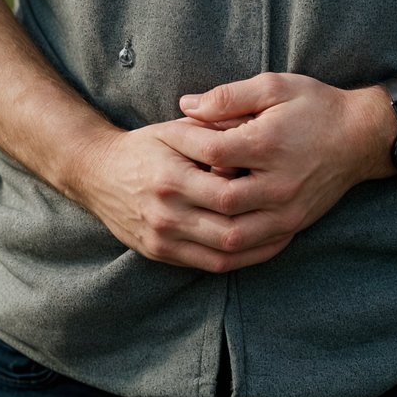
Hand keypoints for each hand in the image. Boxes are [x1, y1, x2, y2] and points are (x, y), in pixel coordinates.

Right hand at [67, 116, 294, 273]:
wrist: (98, 174)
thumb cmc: (143, 146)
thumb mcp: (173, 130)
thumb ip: (209, 133)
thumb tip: (247, 132)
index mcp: (172, 177)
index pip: (226, 192)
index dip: (259, 191)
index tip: (286, 181)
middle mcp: (167, 213)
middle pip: (229, 230)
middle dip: (267, 225)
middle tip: (298, 212)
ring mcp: (163, 239)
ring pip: (222, 255)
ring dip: (259, 248)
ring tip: (287, 232)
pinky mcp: (161, 254)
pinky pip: (208, 266)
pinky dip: (238, 260)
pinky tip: (259, 248)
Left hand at [177, 72, 395, 243]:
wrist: (360, 136)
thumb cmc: (314, 105)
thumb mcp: (273, 86)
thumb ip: (228, 96)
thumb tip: (186, 106)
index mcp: (269, 144)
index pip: (211, 151)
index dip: (183, 142)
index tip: (166, 134)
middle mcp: (277, 184)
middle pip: (218, 197)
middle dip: (188, 186)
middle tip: (168, 173)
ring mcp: (286, 210)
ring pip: (233, 234)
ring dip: (203, 223)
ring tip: (185, 204)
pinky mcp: (293, 225)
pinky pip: (255, 248)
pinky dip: (228, 244)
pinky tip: (210, 230)